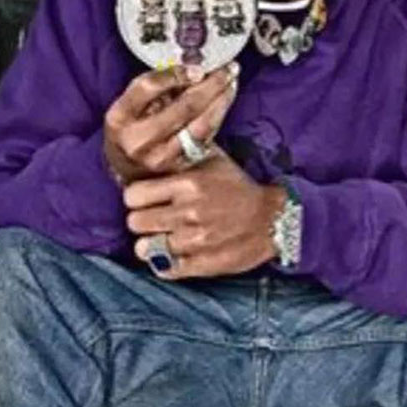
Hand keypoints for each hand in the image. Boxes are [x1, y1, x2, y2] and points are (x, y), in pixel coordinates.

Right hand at [103, 64, 239, 185]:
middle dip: (211, 84)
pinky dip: (218, 117)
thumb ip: (156, 87)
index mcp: (120, 118)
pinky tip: (224, 102)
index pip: (148, 87)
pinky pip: (206, 138)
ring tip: (231, 83)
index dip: (176, 74)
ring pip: (200, 124)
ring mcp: (161, 157)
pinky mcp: (179, 166)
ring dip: (221, 100)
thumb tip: (193, 68)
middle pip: (183, 106)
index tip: (197, 67)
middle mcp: (139, 140)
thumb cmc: (131, 128)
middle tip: (228, 69)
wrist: (128, 169)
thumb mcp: (131, 104)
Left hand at [125, 151, 286, 279]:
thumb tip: (160, 136)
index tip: (144, 199)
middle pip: (135, 222)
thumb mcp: (213, 159)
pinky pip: (164, 269)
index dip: (135, 197)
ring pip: (145, 248)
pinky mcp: (202, 265)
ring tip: (161, 238)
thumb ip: (184, 149)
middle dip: (141, 220)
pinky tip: (171, 254)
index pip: (133, 195)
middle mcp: (188, 213)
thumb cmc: (238, 187)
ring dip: (151, 243)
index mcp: (187, 185)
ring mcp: (194, 242)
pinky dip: (163, 263)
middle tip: (152, 218)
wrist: (273, 219)